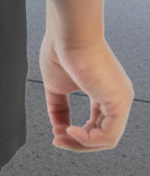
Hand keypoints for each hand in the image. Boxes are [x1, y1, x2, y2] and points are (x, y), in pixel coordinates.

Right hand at [39, 31, 132, 151]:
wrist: (68, 32)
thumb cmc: (62, 48)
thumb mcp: (56, 86)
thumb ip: (59, 108)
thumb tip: (58, 128)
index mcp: (105, 92)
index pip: (97, 125)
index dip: (76, 135)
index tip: (56, 134)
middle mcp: (117, 97)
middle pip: (102, 135)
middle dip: (77, 143)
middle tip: (57, 140)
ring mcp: (121, 99)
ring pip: (107, 139)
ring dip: (81, 144)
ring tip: (62, 136)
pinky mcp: (119, 101)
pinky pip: (108, 135)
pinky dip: (88, 139)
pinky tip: (71, 131)